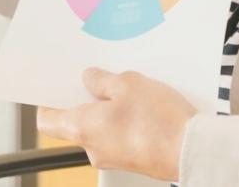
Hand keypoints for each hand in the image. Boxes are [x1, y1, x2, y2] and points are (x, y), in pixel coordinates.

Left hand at [36, 68, 196, 181]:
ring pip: (99, 128)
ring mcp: (113, 157)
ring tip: (127, 89)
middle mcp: (93, 148)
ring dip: (108, 108)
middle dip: (86, 99)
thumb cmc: (158, 121)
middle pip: (75, 122)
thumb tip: (90, 79)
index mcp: (82, 128)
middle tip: (98, 78)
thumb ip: (102, 80)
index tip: (56, 86)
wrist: (191, 150)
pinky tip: (141, 106)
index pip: (47, 120)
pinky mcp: (131, 159)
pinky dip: (123, 121)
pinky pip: (118, 136)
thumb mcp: (127, 83)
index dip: (48, 101)